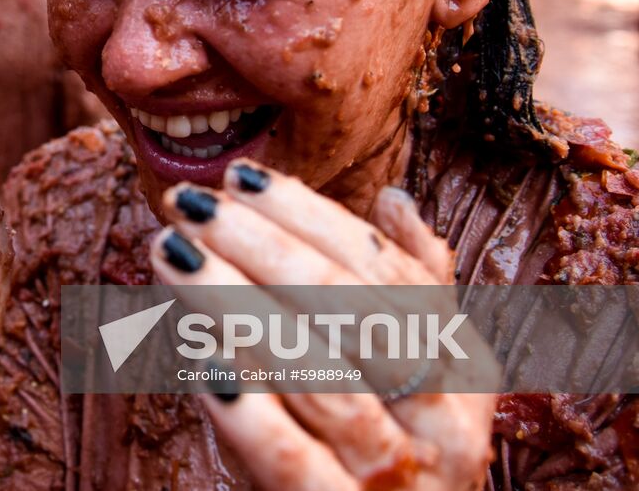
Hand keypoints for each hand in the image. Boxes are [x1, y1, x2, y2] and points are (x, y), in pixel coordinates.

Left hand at [151, 159, 493, 490]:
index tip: (241, 178)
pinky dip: (247, 405)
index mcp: (463, 370)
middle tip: (192, 206)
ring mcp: (398, 476)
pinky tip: (199, 358)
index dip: (311, 217)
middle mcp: (446, 425)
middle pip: (354, 312)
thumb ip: (406, 294)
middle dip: (264, 246)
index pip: (389, 272)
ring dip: (239, 306)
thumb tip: (393, 199)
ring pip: (320, 377)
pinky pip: (291, 457)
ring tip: (176, 256)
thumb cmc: (376, 454)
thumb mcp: (410, 377)